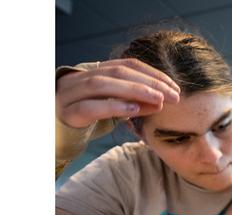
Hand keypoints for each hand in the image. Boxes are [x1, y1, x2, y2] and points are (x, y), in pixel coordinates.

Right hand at [56, 58, 180, 128]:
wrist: (54, 131)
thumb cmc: (88, 115)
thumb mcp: (114, 106)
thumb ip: (134, 102)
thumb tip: (162, 103)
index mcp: (94, 71)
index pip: (128, 65)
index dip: (153, 74)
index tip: (174, 87)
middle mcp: (82, 78)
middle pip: (118, 72)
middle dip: (149, 83)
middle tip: (173, 96)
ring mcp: (71, 94)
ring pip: (103, 85)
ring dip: (135, 91)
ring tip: (159, 100)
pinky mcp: (67, 112)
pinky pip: (90, 106)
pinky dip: (113, 106)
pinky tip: (133, 109)